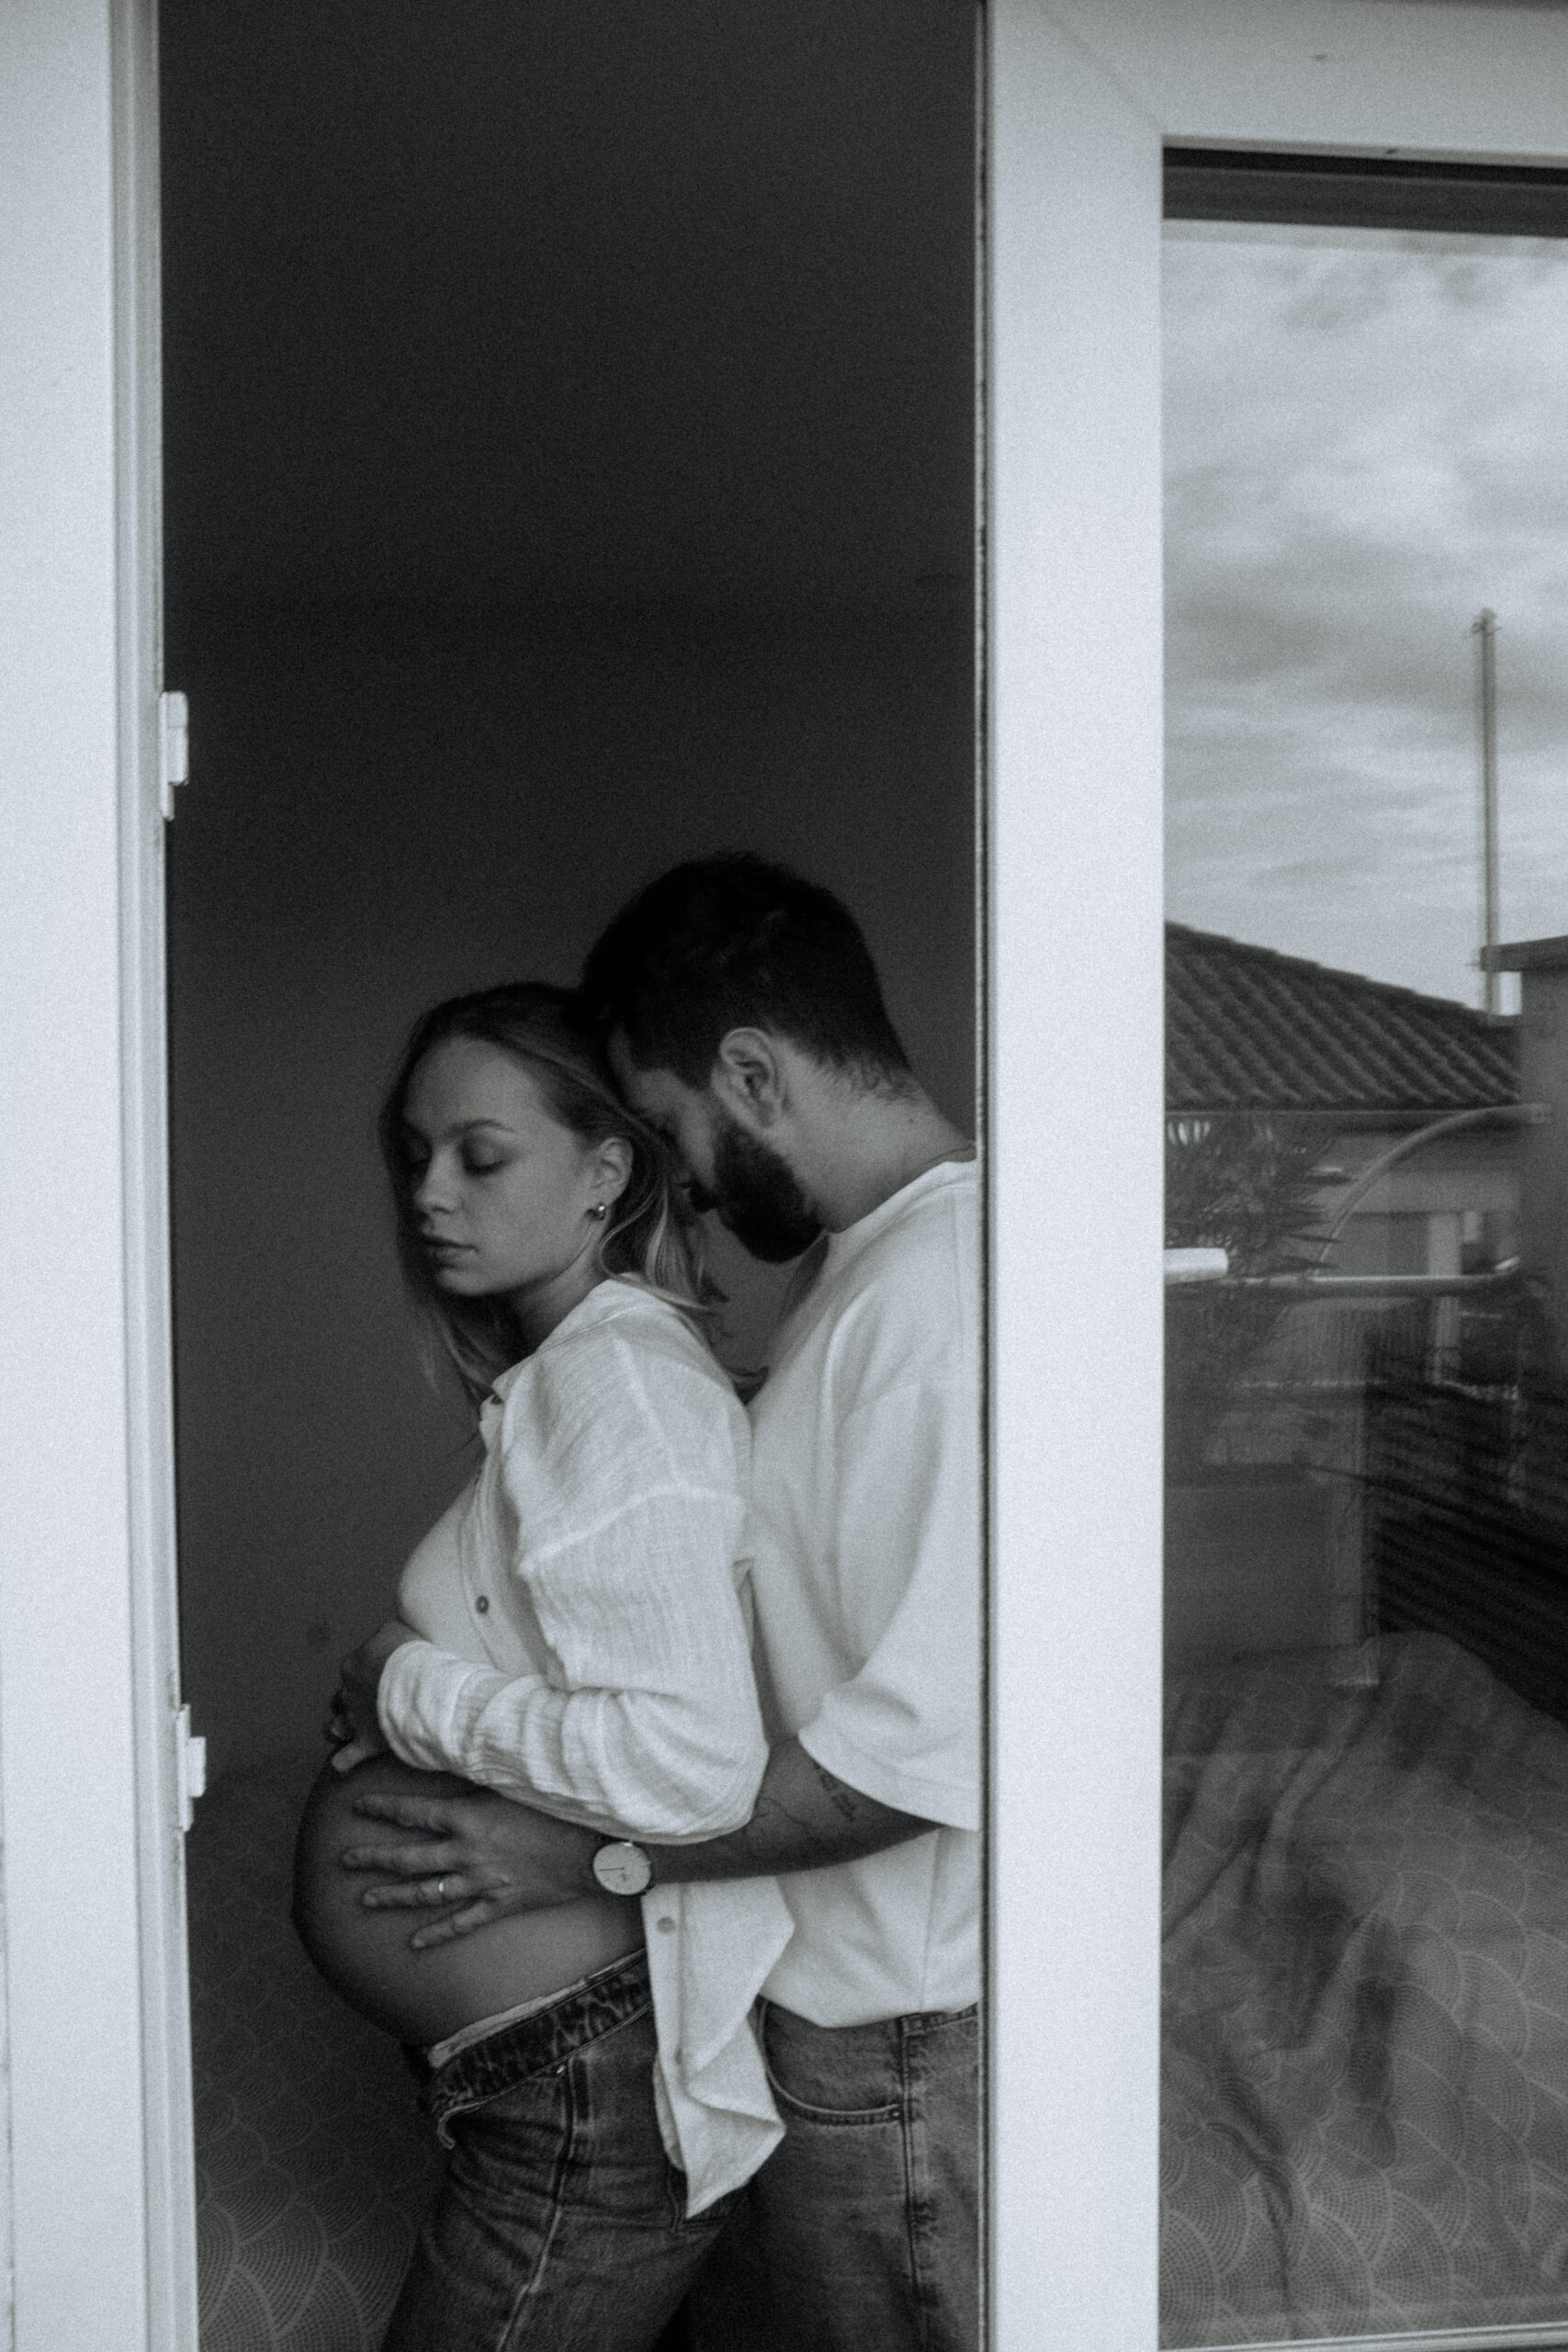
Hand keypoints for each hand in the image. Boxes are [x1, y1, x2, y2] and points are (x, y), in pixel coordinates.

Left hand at [328, 1618, 419, 1773]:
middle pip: (342, 1698)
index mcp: (352, 1666)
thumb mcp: (395, 1630)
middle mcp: (348, 1694)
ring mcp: (356, 1720)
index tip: (379, 1674)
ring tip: (341, 1730)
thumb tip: (382, 1640)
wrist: (419, 1687)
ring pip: (337, 1726)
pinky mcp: (366, 1742)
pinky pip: (348, 1757)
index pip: (352, 1668)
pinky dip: (344, 1761)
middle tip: (364, 1701)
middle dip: (349, 1700)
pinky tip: (341, 1764)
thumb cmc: (410, 1656)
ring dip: (339, 1727)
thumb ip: (383, 1636)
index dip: (364, 1672)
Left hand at [338, 1788, 602, 1948]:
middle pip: (410, 1858)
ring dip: (394, 1896)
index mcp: (468, 1818)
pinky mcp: (500, 1905)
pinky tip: (414, 1943)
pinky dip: (437, 1934)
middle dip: (374, 1858)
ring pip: (427, 1893)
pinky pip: (461, 1923)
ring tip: (365, 1899)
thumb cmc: (557, 1808)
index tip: (358, 1807)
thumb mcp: (515, 1784)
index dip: (384, 1809)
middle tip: (344, 1860)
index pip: (414, 1813)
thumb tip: (454, 1761)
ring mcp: (481, 1883)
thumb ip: (481, 1781)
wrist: (593, 1851)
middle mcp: (467, 1853)